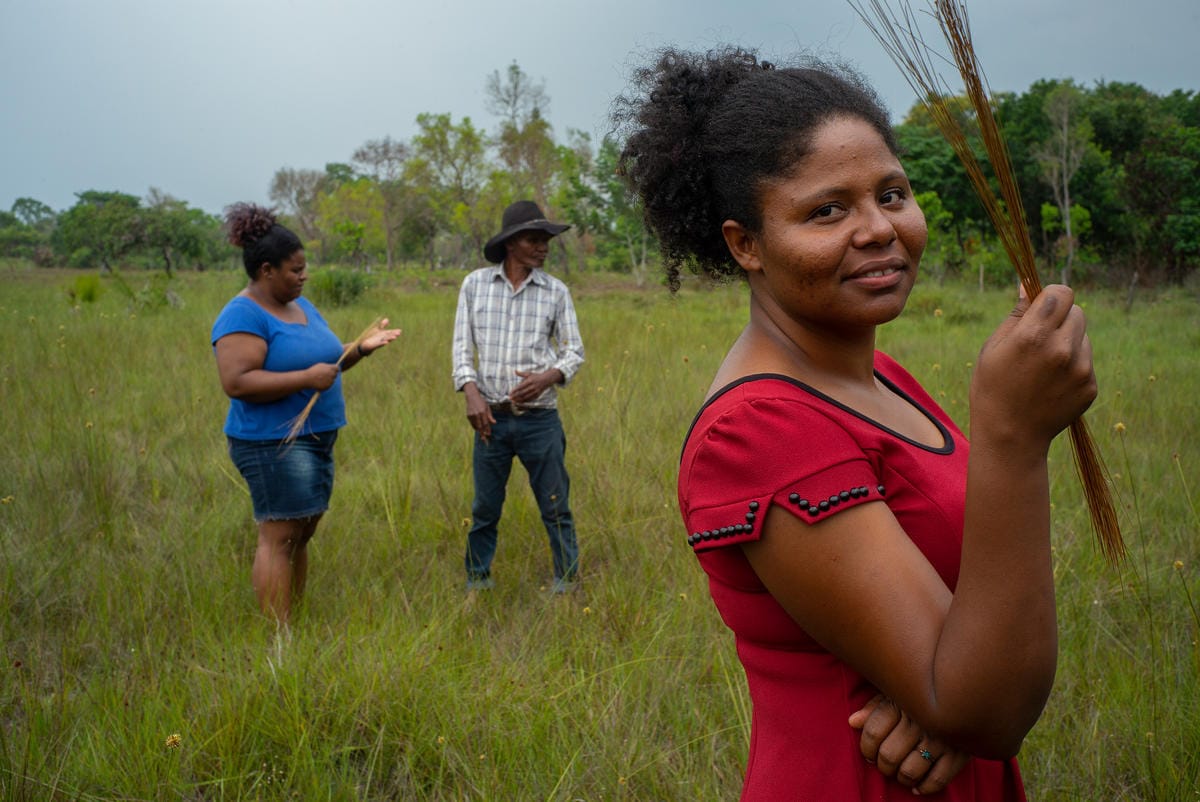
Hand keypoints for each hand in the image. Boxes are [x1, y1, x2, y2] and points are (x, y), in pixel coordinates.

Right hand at [306, 362, 339, 390]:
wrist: (307, 379)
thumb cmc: (313, 371)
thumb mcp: (321, 365)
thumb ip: (329, 366)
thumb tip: (335, 367)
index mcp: (331, 368)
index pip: (337, 368)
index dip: (335, 369)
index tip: (332, 370)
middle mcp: (332, 374)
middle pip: (335, 374)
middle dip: (331, 374)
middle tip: (324, 375)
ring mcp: (330, 381)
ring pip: (332, 381)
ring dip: (328, 380)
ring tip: (320, 379)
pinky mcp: (328, 386)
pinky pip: (328, 385)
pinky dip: (325, 384)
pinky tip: (319, 382)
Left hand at [359, 318, 401, 354]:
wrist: (364, 345)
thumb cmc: (371, 337)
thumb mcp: (377, 329)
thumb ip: (382, 325)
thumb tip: (387, 319)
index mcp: (383, 335)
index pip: (390, 333)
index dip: (395, 332)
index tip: (400, 330)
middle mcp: (382, 339)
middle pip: (389, 336)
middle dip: (394, 335)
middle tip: (399, 333)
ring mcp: (379, 342)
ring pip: (385, 340)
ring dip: (390, 339)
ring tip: (395, 337)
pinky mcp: (375, 346)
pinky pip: (379, 344)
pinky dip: (383, 343)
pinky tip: (386, 342)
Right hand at [463, 383, 494, 443]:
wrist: (472, 396)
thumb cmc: (481, 402)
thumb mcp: (487, 408)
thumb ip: (490, 416)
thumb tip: (494, 423)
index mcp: (483, 412)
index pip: (486, 423)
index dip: (487, 430)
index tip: (489, 435)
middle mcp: (477, 414)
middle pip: (480, 426)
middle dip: (482, 434)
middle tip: (484, 441)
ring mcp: (471, 415)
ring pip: (476, 426)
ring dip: (479, 430)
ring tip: (482, 435)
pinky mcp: (468, 416)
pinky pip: (472, 424)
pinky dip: (475, 427)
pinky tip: (478, 428)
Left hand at [510, 368, 561, 404]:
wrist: (547, 380)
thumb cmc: (536, 376)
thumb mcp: (529, 374)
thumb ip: (521, 373)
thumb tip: (515, 371)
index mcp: (530, 381)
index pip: (520, 387)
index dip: (515, 390)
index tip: (510, 393)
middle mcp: (532, 387)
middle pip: (522, 393)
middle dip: (515, 396)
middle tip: (510, 398)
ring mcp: (535, 392)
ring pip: (526, 397)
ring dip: (519, 400)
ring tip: (514, 401)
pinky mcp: (537, 395)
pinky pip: (530, 399)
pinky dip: (525, 401)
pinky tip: (520, 402)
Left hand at [850, 694, 970, 794]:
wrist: (969, 688)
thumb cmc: (924, 692)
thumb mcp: (898, 691)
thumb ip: (875, 706)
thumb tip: (853, 722)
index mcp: (902, 703)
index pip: (873, 733)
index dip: (866, 748)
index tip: (869, 753)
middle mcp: (920, 721)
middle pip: (888, 755)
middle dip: (882, 766)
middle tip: (885, 765)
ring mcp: (941, 739)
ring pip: (909, 771)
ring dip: (900, 778)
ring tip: (900, 774)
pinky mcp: (960, 753)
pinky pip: (937, 780)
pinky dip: (924, 787)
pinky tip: (917, 786)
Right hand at [971, 284, 1095, 447]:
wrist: (1010, 436)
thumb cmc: (992, 388)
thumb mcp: (993, 348)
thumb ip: (1017, 315)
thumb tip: (1028, 286)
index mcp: (1033, 335)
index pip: (1061, 292)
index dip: (1051, 296)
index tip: (1042, 307)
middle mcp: (1061, 349)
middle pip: (1077, 311)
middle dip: (1061, 319)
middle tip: (1041, 339)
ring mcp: (1080, 369)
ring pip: (1083, 337)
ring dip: (1068, 342)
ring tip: (1044, 367)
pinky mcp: (1090, 386)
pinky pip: (1086, 361)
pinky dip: (1073, 366)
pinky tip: (1052, 384)